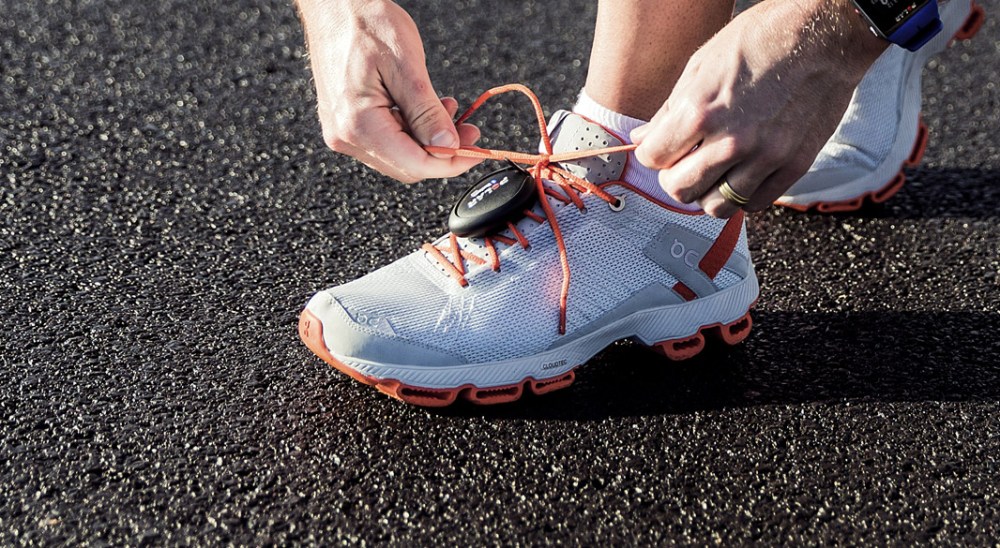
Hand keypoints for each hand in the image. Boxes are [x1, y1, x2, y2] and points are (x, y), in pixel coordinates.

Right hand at [296, 0, 480, 182]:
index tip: (475, 153)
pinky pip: (385, 142)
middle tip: (468, 130)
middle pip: (407, 166)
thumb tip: (448, 146)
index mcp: (358, 124)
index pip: (415, 164)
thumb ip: (427, 113)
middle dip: (441, 152)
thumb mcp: (407, 66)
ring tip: (449, 110)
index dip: (451, 163)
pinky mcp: (345, 124)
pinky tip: (425, 110)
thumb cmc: (365, 25)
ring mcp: (343, 132)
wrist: (334, 6)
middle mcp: (345, 136)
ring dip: (427, 140)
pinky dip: (410, 131)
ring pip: (398, 156)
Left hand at [631, 0, 886, 217]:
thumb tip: (642, 140)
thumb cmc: (762, 39)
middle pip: (680, 190)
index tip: (661, 148)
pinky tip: (741, 173)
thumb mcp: (701, 64)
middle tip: (683, 163)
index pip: (652, 158)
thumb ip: (669, 110)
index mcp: (700, 111)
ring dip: (707, 191)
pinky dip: (741, 195)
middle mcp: (731, 141)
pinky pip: (753, 203)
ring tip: (713, 171)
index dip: (652, 153)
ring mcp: (764, 158)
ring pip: (716, 206)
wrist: (824, 34)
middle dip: (674, 178)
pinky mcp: (793, 166)